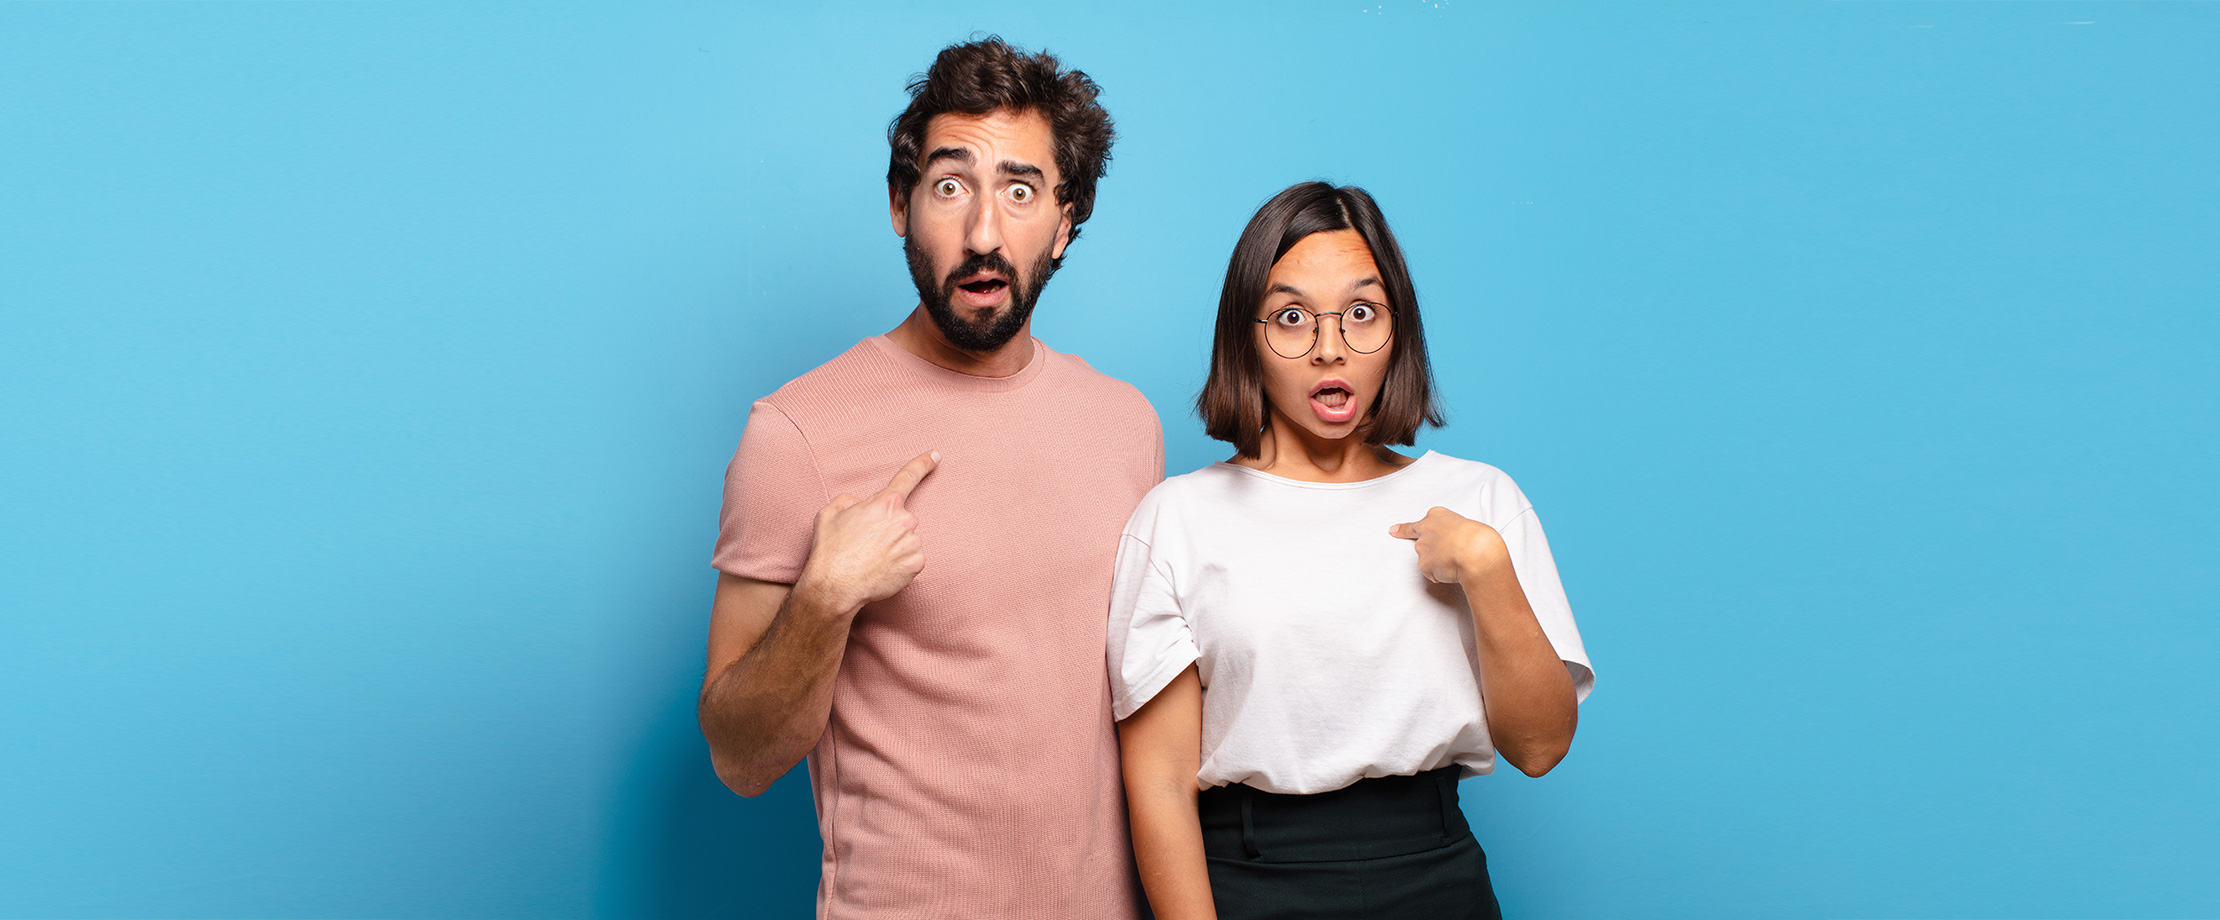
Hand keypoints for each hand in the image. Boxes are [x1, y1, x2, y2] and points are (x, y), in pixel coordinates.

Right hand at [796, 451, 938, 613]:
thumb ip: (850, 500)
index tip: (936, 456)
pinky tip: (882, 570)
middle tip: (866, 543)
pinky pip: (911, 559)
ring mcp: (913, 543)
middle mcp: (904, 520)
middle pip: (901, 519)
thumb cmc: (831, 550)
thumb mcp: (829, 512)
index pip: (908, 477)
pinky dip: (900, 564)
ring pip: (907, 540)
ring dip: (894, 547)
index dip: (923, 464)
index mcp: (885, 503)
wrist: (835, 586)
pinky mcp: (917, 564)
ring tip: (871, 559)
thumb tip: (860, 504)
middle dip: (887, 527)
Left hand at [1389, 506, 1507, 584]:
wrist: (1476, 551)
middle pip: (1421, 543)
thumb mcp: (1466, 526)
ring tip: (1457, 561)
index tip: (1392, 530)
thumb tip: (1452, 545)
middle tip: (1442, 556)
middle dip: (1429, 551)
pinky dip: (1441, 575)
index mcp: (1437, 515)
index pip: (1416, 522)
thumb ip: (1452, 532)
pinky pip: (1432, 573)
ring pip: (1428, 559)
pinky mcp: (1424, 564)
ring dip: (1439, 563)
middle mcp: (1425, 529)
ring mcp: (1422, 547)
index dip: (1402, 529)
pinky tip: (1452, 569)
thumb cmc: (1478, 538)